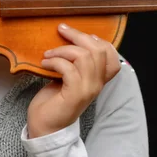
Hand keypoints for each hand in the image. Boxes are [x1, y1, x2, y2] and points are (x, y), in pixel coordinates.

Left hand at [27, 23, 120, 137]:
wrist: (46, 127)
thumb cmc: (55, 100)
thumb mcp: (69, 76)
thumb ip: (75, 62)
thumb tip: (71, 38)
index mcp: (98, 79)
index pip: (112, 56)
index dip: (98, 40)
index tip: (78, 35)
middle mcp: (97, 84)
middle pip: (97, 50)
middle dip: (78, 35)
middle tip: (61, 30)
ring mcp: (88, 89)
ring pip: (83, 56)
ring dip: (62, 49)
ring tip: (48, 54)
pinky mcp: (74, 94)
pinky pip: (68, 68)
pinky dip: (55, 61)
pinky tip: (45, 63)